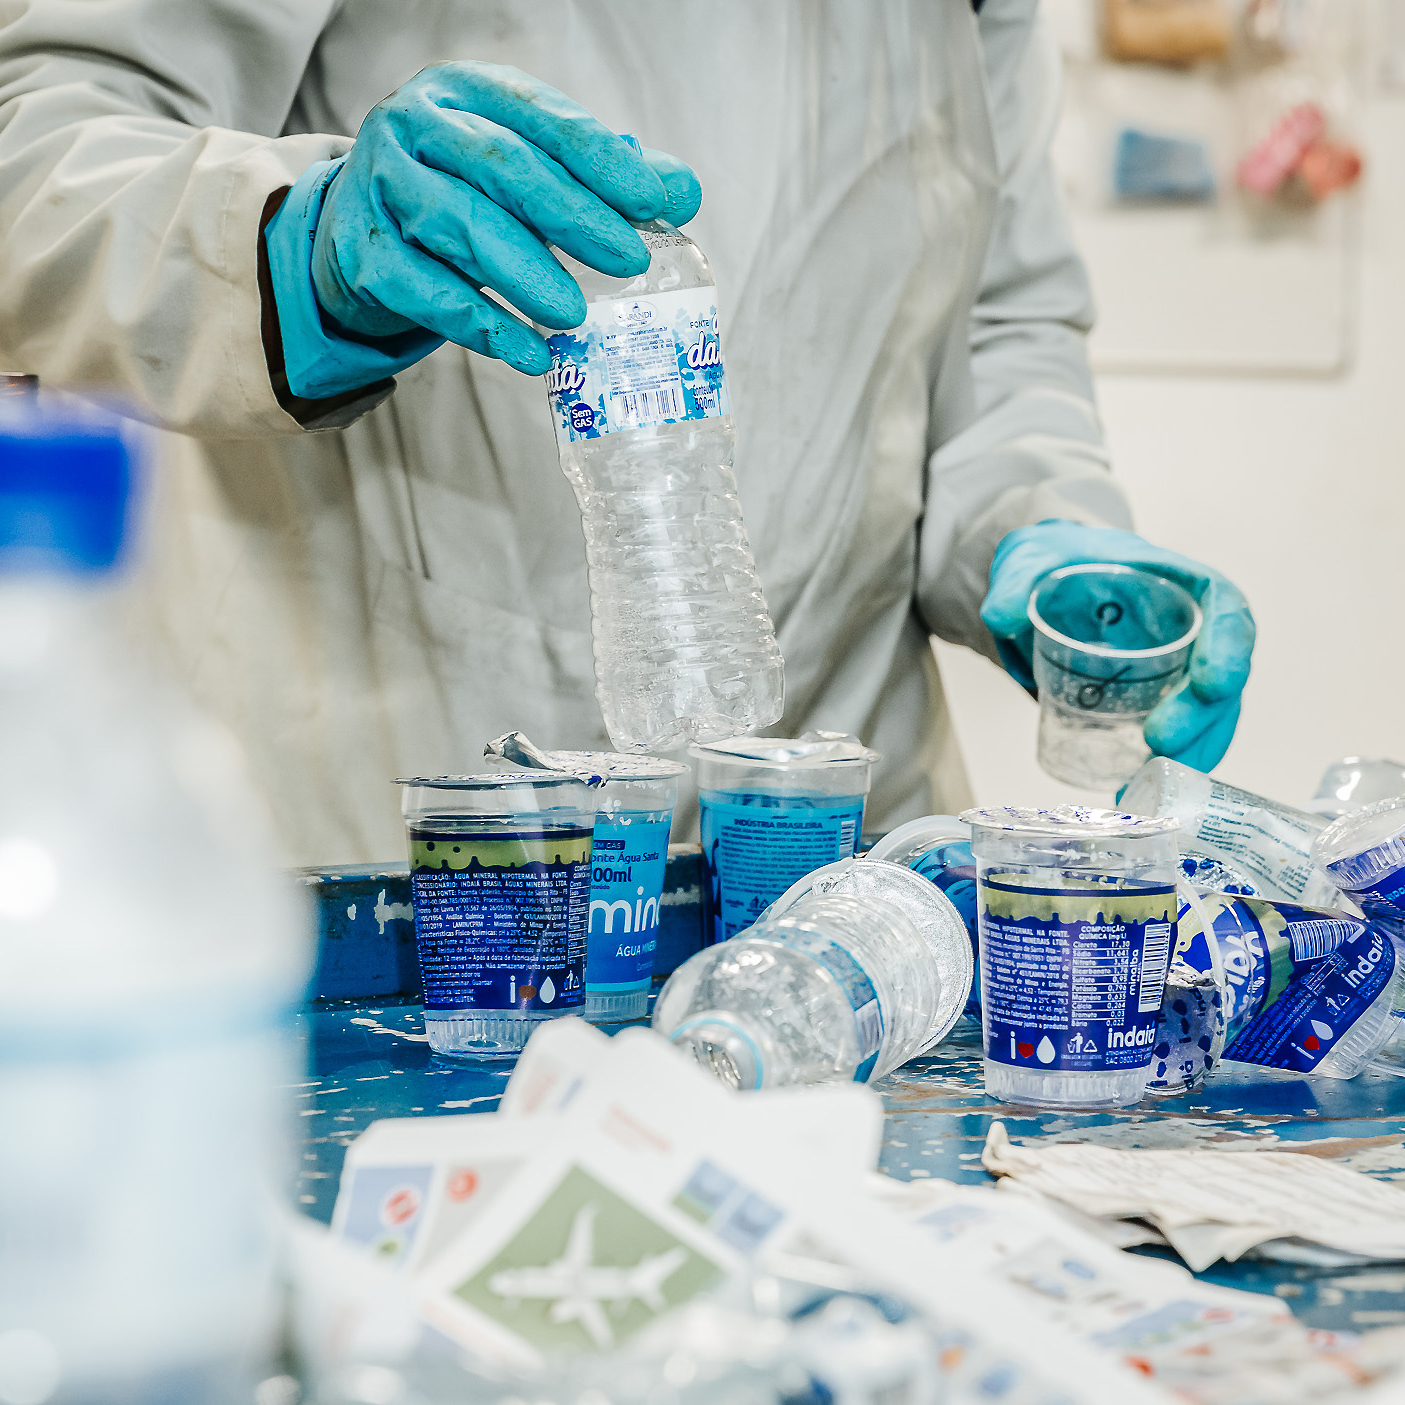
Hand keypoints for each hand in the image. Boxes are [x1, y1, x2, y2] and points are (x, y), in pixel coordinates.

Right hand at [266, 61, 701, 391]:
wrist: (364, 230)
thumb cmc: (464, 193)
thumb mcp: (528, 169)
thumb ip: (600, 176)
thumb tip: (682, 192)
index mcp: (466, 91)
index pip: (540, 116)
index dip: (598, 158)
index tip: (652, 201)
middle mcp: (415, 126)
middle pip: (499, 165)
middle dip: (572, 216)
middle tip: (629, 261)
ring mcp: (381, 187)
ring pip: (457, 225)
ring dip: (524, 274)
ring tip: (575, 315)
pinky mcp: (365, 253)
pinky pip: (427, 292)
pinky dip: (483, 326)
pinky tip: (530, 353)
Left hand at [980, 521, 1255, 772]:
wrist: (1049, 586)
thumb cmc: (1057, 564)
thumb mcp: (1032, 558)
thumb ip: (1017, 582)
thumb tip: (1002, 616)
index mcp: (1178, 582)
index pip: (1225, 608)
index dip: (1229, 646)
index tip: (1213, 684)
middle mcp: (1194, 629)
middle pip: (1221, 675)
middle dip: (1200, 717)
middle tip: (1159, 745)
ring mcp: (1183, 669)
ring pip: (1209, 717)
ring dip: (1191, 755)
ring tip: (1150, 786)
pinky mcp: (1163, 701)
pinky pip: (1182, 736)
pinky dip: (1167, 767)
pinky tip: (1138, 792)